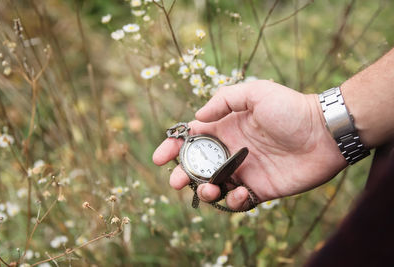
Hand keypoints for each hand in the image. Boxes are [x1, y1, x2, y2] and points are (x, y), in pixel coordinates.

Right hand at [153, 80, 346, 210]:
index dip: (173, 148)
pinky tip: (239, 193)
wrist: (325, 133)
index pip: (192, 139)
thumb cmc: (290, 108)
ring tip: (208, 189)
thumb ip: (224, 101)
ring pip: (213, 187)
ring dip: (204, 191)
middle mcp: (231, 150)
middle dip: (182, 175)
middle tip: (176, 182)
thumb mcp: (255, 92)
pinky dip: (232, 202)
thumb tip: (197, 118)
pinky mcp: (259, 189)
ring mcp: (244, 171)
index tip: (160, 157)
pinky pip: (238, 201)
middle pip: (197, 166)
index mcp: (226, 128)